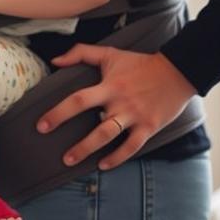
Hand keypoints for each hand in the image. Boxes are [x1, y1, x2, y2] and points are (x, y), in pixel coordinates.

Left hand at [36, 45, 196, 169]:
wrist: (177, 72)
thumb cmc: (139, 63)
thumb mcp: (108, 53)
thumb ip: (80, 53)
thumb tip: (55, 60)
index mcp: (109, 87)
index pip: (78, 101)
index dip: (59, 113)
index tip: (42, 125)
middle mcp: (120, 104)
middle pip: (95, 126)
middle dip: (76, 143)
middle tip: (58, 155)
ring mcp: (136, 117)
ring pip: (111, 138)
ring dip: (90, 151)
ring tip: (71, 162)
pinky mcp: (149, 127)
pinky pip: (132, 147)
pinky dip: (118, 158)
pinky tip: (103, 165)